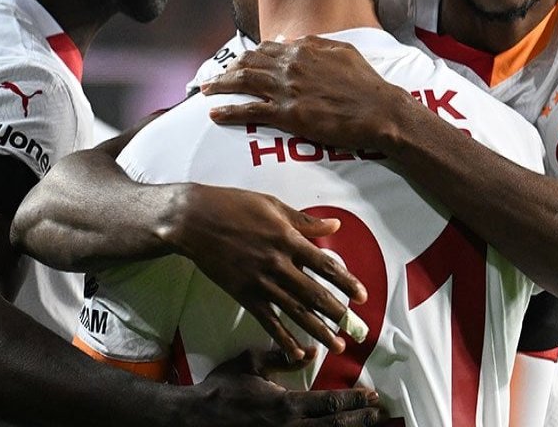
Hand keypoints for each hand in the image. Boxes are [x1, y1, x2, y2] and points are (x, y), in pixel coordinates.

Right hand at [175, 184, 367, 357]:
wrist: (194, 220)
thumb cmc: (234, 206)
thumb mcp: (273, 206)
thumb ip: (304, 221)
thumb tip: (334, 224)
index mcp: (288, 239)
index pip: (325, 265)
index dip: (347, 282)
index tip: (362, 296)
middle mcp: (278, 264)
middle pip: (314, 294)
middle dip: (338, 314)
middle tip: (357, 329)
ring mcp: (260, 283)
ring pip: (295, 311)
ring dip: (318, 330)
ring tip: (337, 346)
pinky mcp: (244, 295)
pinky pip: (268, 321)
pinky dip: (283, 338)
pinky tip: (297, 352)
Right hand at [191, 349, 384, 426]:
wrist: (194, 418)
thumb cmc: (222, 390)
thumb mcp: (250, 363)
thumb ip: (282, 356)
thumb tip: (311, 352)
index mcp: (285, 405)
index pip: (329, 404)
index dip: (354, 401)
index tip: (372, 396)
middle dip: (360, 420)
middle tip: (379, 413)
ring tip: (369, 425)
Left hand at [203, 37, 410, 150]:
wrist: (379, 110)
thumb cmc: (367, 85)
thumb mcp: (344, 52)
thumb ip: (316, 44)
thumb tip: (294, 41)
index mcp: (304, 49)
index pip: (266, 48)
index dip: (248, 55)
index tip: (238, 62)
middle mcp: (290, 65)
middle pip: (248, 63)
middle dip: (227, 69)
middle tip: (214, 77)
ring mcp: (287, 89)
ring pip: (243, 83)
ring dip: (220, 86)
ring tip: (205, 90)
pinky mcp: (288, 114)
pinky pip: (250, 111)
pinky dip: (229, 111)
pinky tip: (215, 113)